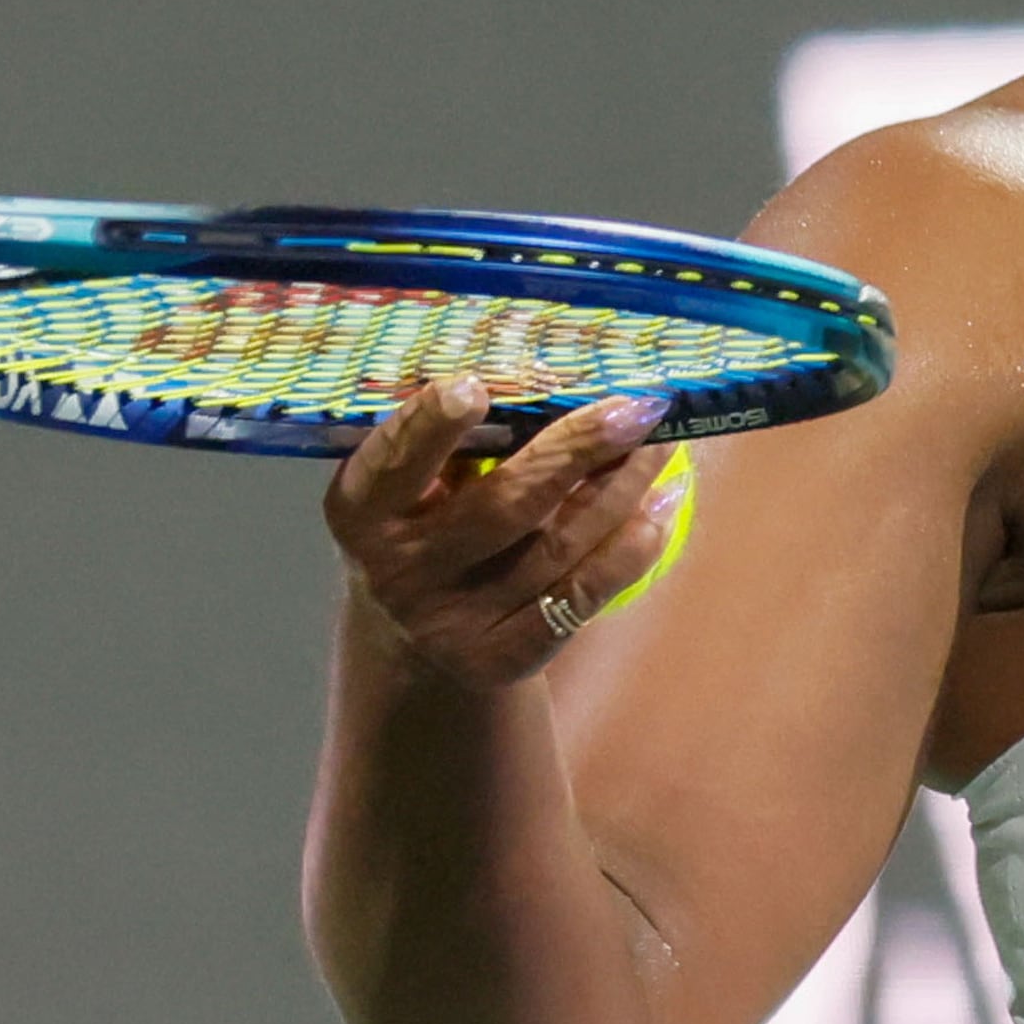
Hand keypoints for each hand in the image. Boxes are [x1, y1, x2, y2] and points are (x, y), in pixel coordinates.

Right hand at [323, 380, 686, 693]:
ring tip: (662, 440)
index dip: (429, 427)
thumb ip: (449, 441)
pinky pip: (581, 596)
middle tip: (634, 406)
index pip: (392, 466)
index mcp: (361, 512)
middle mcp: (401, 570)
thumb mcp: (406, 489)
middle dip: (576, 450)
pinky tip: (662, 504)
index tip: (473, 386)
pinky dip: (630, 548)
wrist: (414, 646)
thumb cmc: (421, 528)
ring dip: (622, 488)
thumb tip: (543, 367)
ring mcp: (453, 621)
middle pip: (503, 505)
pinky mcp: (503, 656)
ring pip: (558, 545)